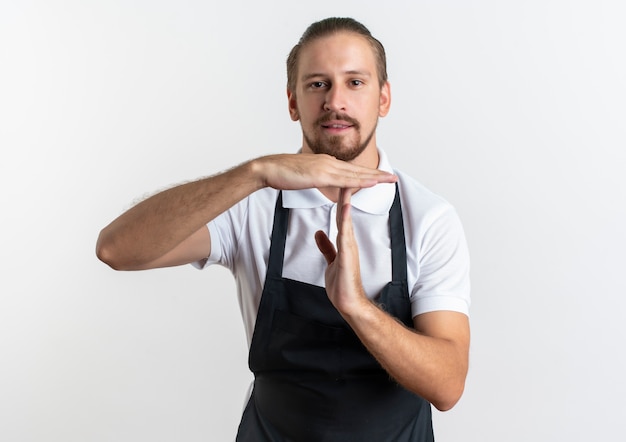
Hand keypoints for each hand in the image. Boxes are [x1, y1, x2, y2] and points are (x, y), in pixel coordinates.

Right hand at [253, 153, 396, 191]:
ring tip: (389, 179)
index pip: (350, 169)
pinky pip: (344, 180)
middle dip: (377, 174)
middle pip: (358, 170)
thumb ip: (315, 176)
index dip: (366, 173)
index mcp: (325, 163)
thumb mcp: (304, 174)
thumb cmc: (281, 173)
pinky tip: (371, 182)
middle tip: (393, 177)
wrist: (268, 168)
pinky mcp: (320, 175)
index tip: (379, 176)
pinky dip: (360, 181)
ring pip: (355, 174)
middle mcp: (329, 162)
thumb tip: (321, 179)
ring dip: (374, 177)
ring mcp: (326, 167)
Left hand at [314, 188, 368, 315]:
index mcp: (344, 241)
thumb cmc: (342, 284)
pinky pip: (346, 234)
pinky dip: (345, 221)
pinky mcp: (348, 255)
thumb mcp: (330, 261)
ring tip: (347, 184)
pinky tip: (344, 209)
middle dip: (346, 192)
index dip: (340, 198)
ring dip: (347, 202)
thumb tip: (319, 233)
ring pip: (347, 219)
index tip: (337, 181)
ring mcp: (350, 247)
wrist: (348, 302)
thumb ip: (326, 246)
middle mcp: (349, 240)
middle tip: (347, 173)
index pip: (341, 214)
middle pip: (346, 212)